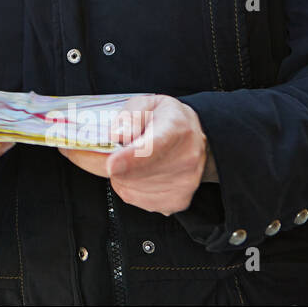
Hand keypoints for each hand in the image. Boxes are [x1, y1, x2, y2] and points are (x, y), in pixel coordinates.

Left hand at [59, 95, 209, 214]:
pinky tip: (139, 173)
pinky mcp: (176, 201)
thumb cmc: (167, 119)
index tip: (111, 164)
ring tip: (133, 159)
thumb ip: (128, 117)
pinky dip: (129, 186)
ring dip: (120, 174)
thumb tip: (117, 137)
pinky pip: (135, 198)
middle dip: (113, 162)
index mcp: (175, 128)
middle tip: (112, 150)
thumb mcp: (146, 104)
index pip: (152, 147)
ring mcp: (183, 183)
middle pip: (135, 171)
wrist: (196, 139)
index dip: (130, 158)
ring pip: (130, 187)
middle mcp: (185, 159)